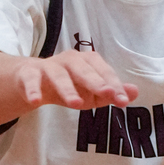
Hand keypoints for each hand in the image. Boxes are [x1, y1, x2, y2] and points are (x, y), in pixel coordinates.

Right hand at [9, 50, 136, 112]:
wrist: (32, 80)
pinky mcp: (29, 73)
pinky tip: (35, 101)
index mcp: (88, 62)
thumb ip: (111, 93)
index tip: (123, 100)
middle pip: (84, 70)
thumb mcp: (91, 92)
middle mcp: (70, 60)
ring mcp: (49, 66)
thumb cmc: (69, 85)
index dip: (114, 86)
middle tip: (107, 93)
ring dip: (67, 89)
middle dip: (95, 82)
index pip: (104, 73)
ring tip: (75, 104)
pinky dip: (32, 89)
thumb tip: (134, 93)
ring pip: (59, 76)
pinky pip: (31, 80)